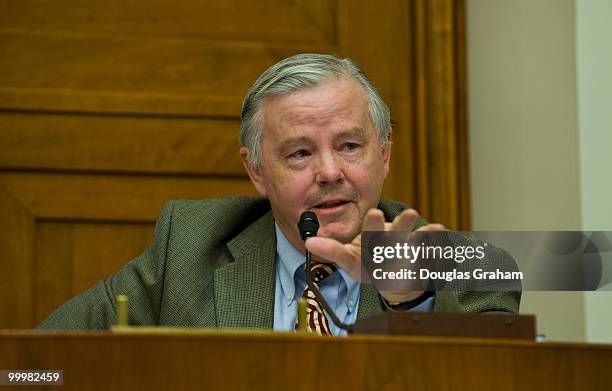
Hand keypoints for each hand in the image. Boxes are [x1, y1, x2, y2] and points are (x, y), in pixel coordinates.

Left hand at [304, 208, 444, 302]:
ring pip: (415, 240)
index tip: (373, 211)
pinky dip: (439, 253)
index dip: (372, 223)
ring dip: (423, 234)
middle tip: (407, 213)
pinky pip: (431, 256)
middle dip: (399, 225)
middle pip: (395, 232)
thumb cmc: (368, 263)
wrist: (393, 275)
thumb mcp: (349, 259)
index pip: (370, 231)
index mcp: (371, 239)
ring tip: (435, 229)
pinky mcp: (421, 261)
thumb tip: (307, 240)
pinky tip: (450, 248)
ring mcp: (407, 249)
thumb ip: (331, 250)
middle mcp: (391, 240)